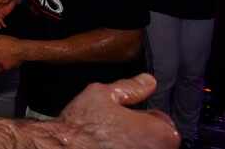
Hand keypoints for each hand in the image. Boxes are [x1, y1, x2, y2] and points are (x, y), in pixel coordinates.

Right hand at [53, 74, 179, 148]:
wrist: (60, 148)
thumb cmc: (81, 125)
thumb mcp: (102, 94)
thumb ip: (130, 87)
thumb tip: (148, 81)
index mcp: (160, 134)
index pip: (164, 123)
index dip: (144, 116)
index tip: (129, 116)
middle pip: (158, 141)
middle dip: (142, 134)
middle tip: (118, 128)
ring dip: (132, 144)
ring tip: (110, 140)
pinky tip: (104, 147)